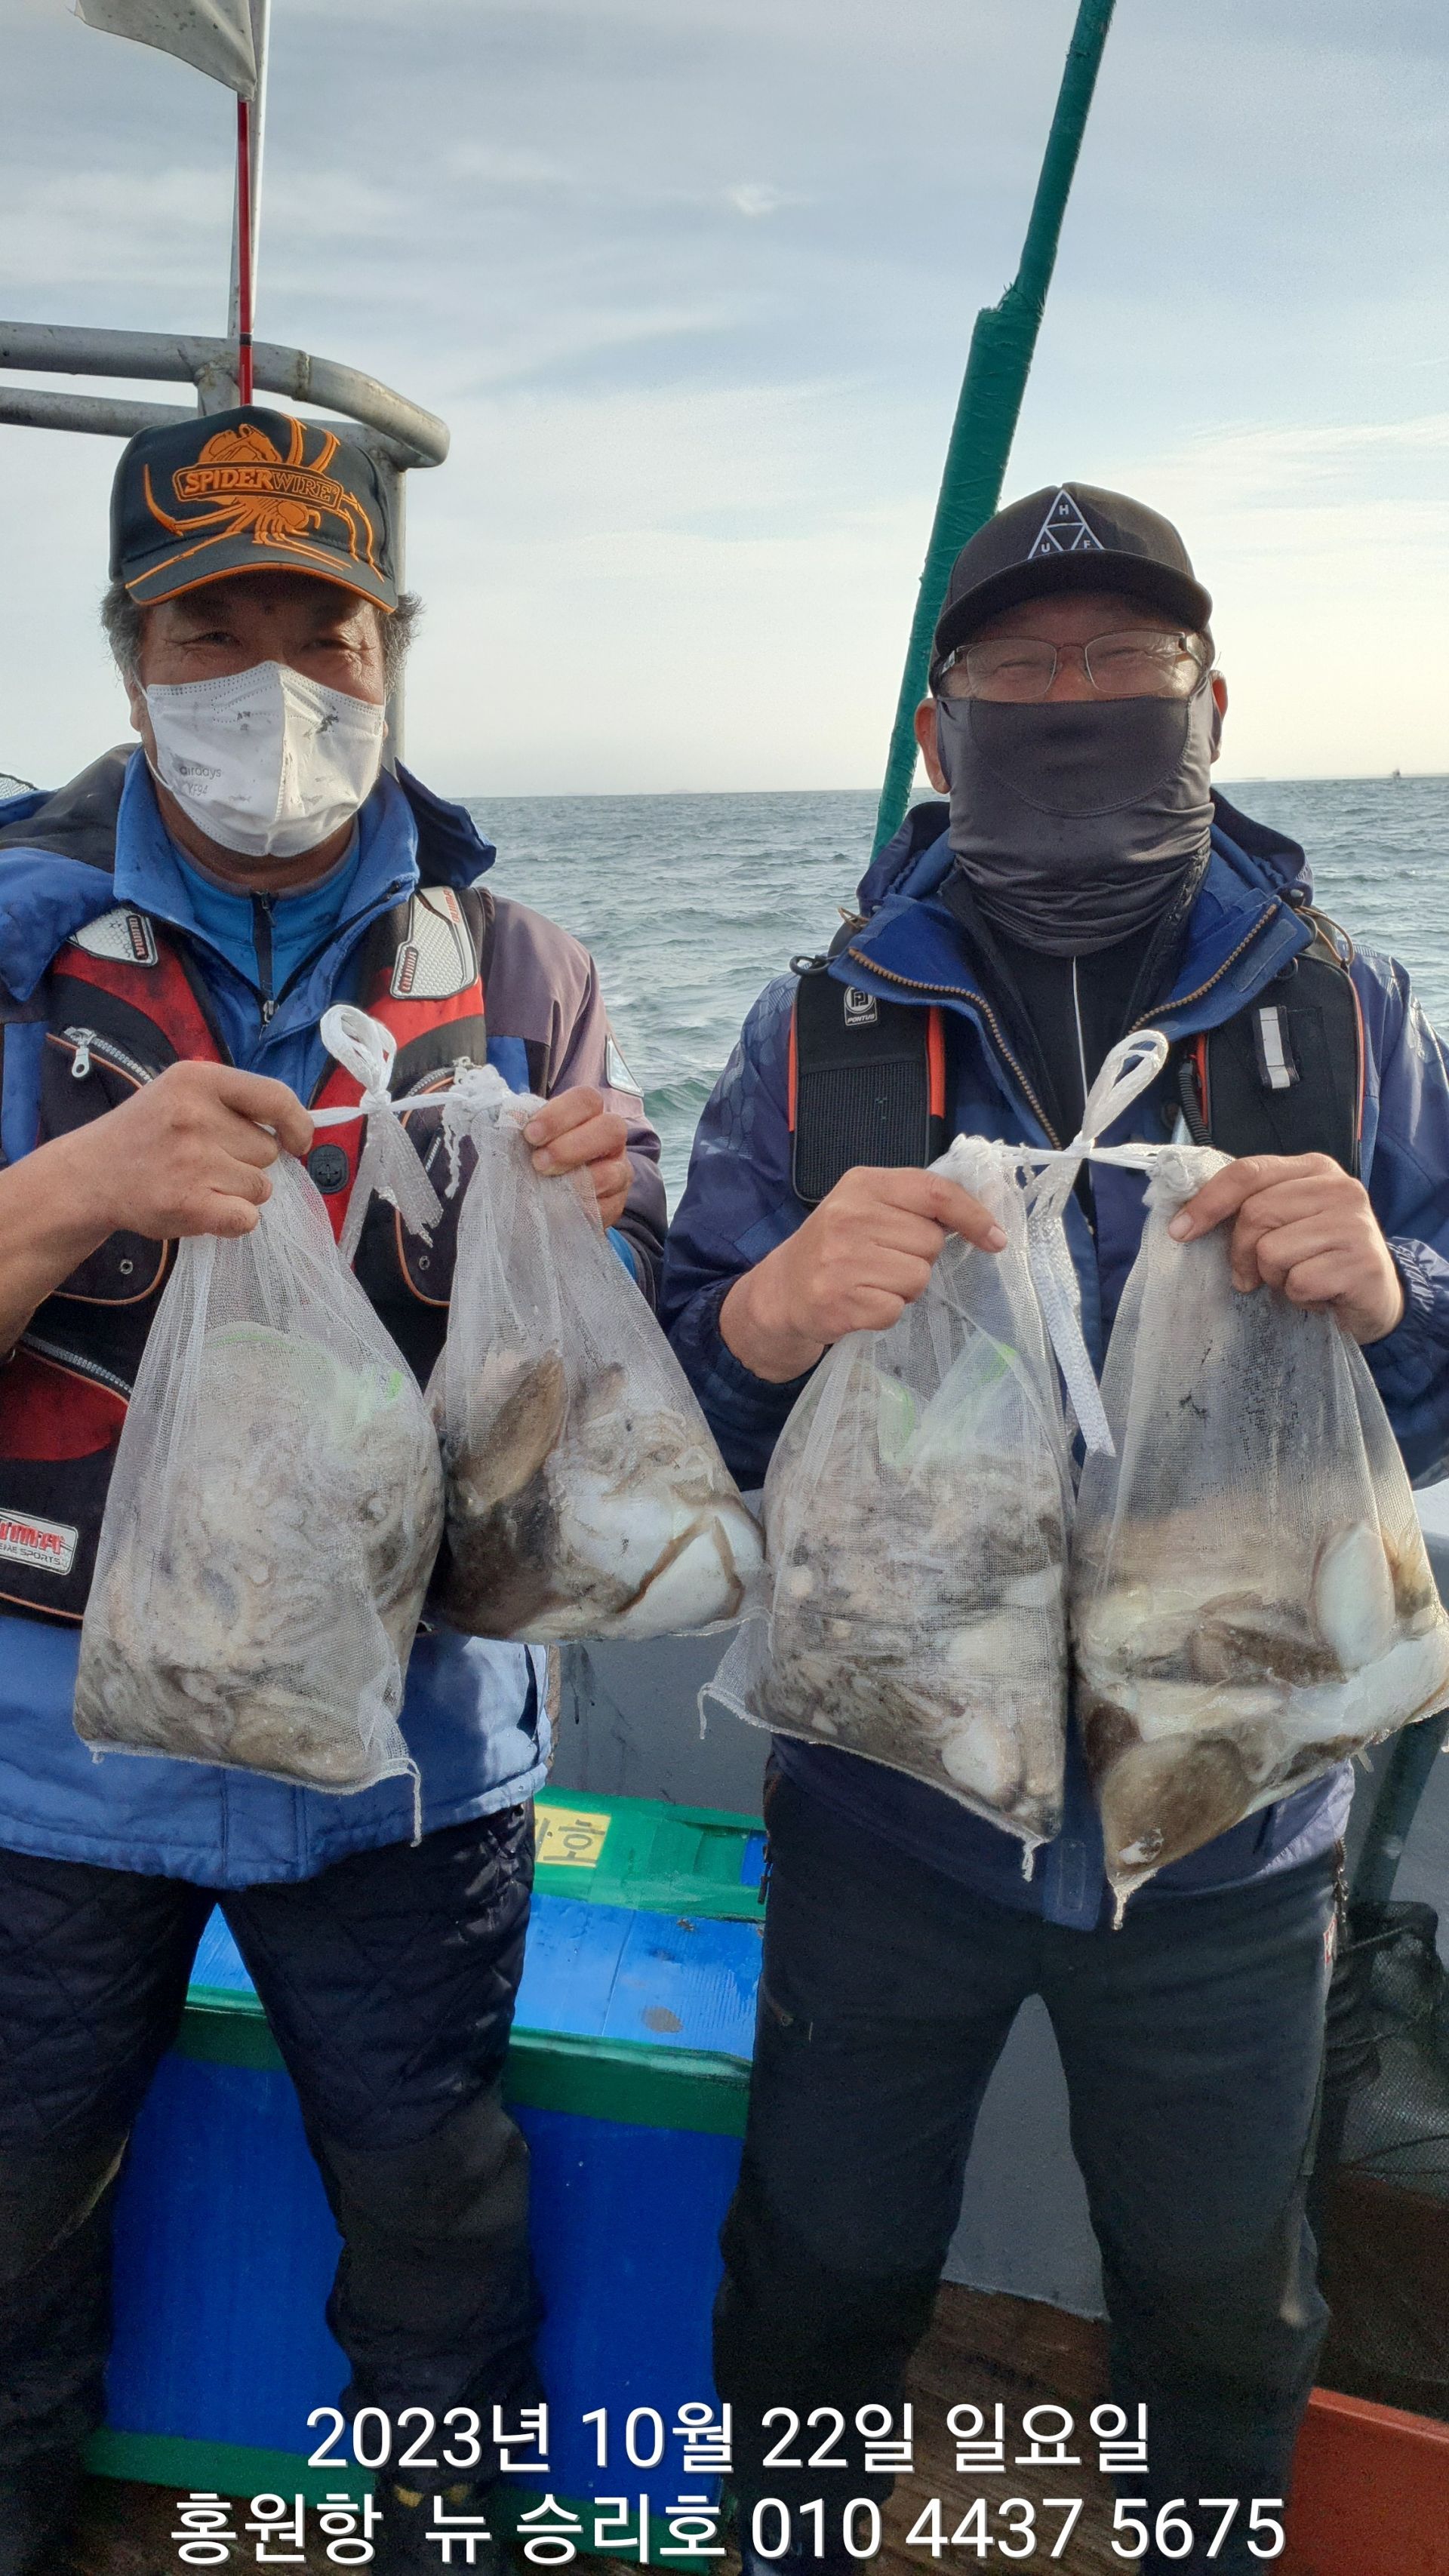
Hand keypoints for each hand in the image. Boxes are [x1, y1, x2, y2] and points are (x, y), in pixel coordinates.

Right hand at [55, 1061, 313, 1242]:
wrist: (90, 1175)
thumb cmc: (147, 1133)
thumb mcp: (182, 1093)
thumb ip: (235, 1101)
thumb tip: (297, 1128)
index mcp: (198, 1080)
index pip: (277, 1097)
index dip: (298, 1124)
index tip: (297, 1141)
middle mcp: (194, 1116)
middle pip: (268, 1150)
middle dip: (248, 1161)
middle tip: (207, 1162)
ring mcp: (192, 1161)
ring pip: (260, 1187)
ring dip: (239, 1192)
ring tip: (199, 1183)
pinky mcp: (189, 1204)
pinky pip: (246, 1218)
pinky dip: (234, 1220)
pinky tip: (206, 1209)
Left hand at [523, 1086, 632, 1229]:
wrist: (538, 1202)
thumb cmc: (532, 1161)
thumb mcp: (524, 1142)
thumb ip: (519, 1129)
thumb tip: (511, 1119)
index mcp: (587, 1115)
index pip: (586, 1100)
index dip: (560, 1115)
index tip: (530, 1134)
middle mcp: (610, 1139)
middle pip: (611, 1129)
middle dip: (572, 1146)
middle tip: (539, 1163)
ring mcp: (618, 1172)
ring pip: (615, 1173)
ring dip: (578, 1181)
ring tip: (548, 1187)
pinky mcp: (616, 1204)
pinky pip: (609, 1206)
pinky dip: (583, 1208)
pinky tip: (560, 1208)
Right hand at [721, 1164, 1007, 1383]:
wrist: (781, 1291)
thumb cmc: (834, 1246)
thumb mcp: (866, 1206)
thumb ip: (915, 1205)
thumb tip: (985, 1223)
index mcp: (863, 1183)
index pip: (935, 1192)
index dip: (973, 1215)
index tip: (995, 1238)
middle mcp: (851, 1215)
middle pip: (930, 1241)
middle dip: (918, 1257)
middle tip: (884, 1259)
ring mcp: (842, 1259)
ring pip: (918, 1277)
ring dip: (904, 1288)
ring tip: (871, 1281)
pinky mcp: (841, 1300)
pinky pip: (896, 1309)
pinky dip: (886, 1311)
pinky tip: (861, 1301)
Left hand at [1169, 1151, 1404, 1343]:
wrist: (1377, 1296)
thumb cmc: (1319, 1258)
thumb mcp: (1286, 1222)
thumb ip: (1250, 1208)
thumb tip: (1184, 1219)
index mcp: (1315, 1168)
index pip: (1248, 1172)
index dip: (1208, 1201)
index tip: (1180, 1231)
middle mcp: (1339, 1188)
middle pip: (1255, 1214)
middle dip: (1242, 1253)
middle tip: (1253, 1276)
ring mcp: (1355, 1224)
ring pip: (1272, 1251)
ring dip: (1273, 1278)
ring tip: (1296, 1280)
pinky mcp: (1362, 1263)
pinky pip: (1299, 1283)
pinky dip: (1298, 1298)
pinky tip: (1318, 1295)